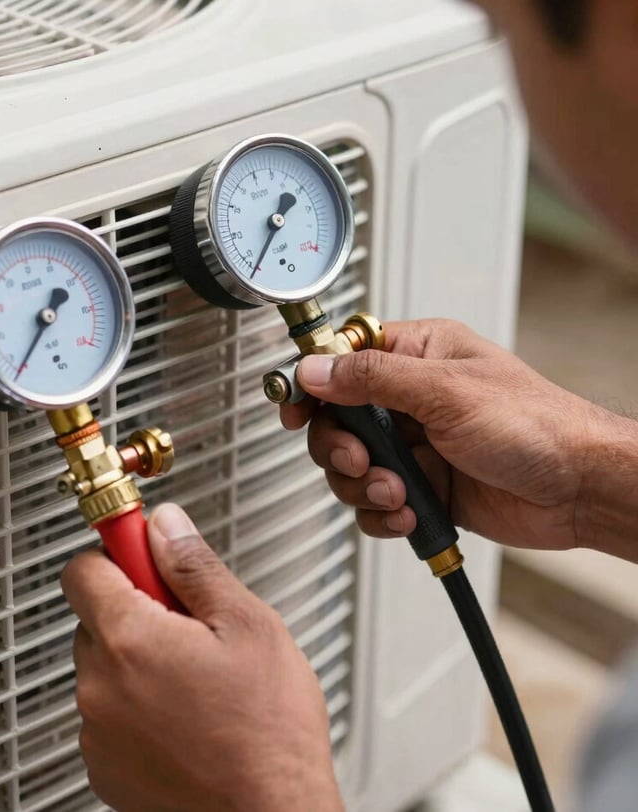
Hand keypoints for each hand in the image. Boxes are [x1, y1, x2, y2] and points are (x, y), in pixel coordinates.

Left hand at [61, 503, 343, 811]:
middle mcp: (99, 688)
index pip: (83, 569)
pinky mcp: (104, 769)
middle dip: (138, 611)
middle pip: (95, 617)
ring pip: (105, 667)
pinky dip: (137, 707)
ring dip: (138, 662)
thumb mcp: (248, 625)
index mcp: (129, 641)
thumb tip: (165, 525)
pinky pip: (109, 713)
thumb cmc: (268, 733)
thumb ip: (195, 567)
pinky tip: (186, 717)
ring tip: (197, 680)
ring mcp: (98, 734)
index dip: (117, 553)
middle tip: (191, 628)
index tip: (143, 554)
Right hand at [281, 319, 603, 551]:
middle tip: (361, 459)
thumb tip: (316, 370)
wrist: (577, 490)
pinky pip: (374, 503)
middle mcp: (410, 399)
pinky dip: (382, 514)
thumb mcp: (445, 390)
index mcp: (417, 355)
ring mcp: (415, 445)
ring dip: (364, 485)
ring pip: (350, 465)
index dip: (313, 382)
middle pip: (336, 419)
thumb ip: (373, 378)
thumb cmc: (536, 424)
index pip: (343, 358)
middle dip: (340, 446)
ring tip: (398, 492)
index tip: (293, 408)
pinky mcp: (422, 487)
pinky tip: (408, 515)